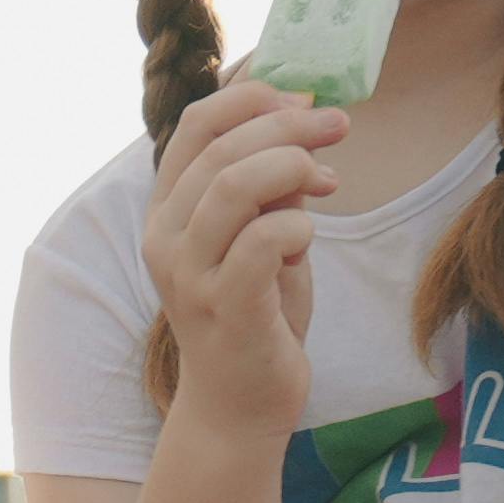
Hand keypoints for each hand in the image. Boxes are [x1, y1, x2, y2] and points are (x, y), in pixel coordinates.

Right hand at [140, 79, 341, 427]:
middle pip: (222, 148)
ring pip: (236, 185)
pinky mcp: (226, 307)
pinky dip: (297, 226)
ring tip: (328, 180)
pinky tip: (308, 239)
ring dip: (294, 166)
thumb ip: (271, 188)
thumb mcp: (260, 237)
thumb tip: (306, 128)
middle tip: (338, 125)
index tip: (302, 97)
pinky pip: (264, 241)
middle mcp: (166, 238)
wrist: (239, 406)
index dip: (250, 96)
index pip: (195, 124)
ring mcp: (190, 275)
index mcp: (167, 210)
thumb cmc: (253, 315)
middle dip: (289, 124)